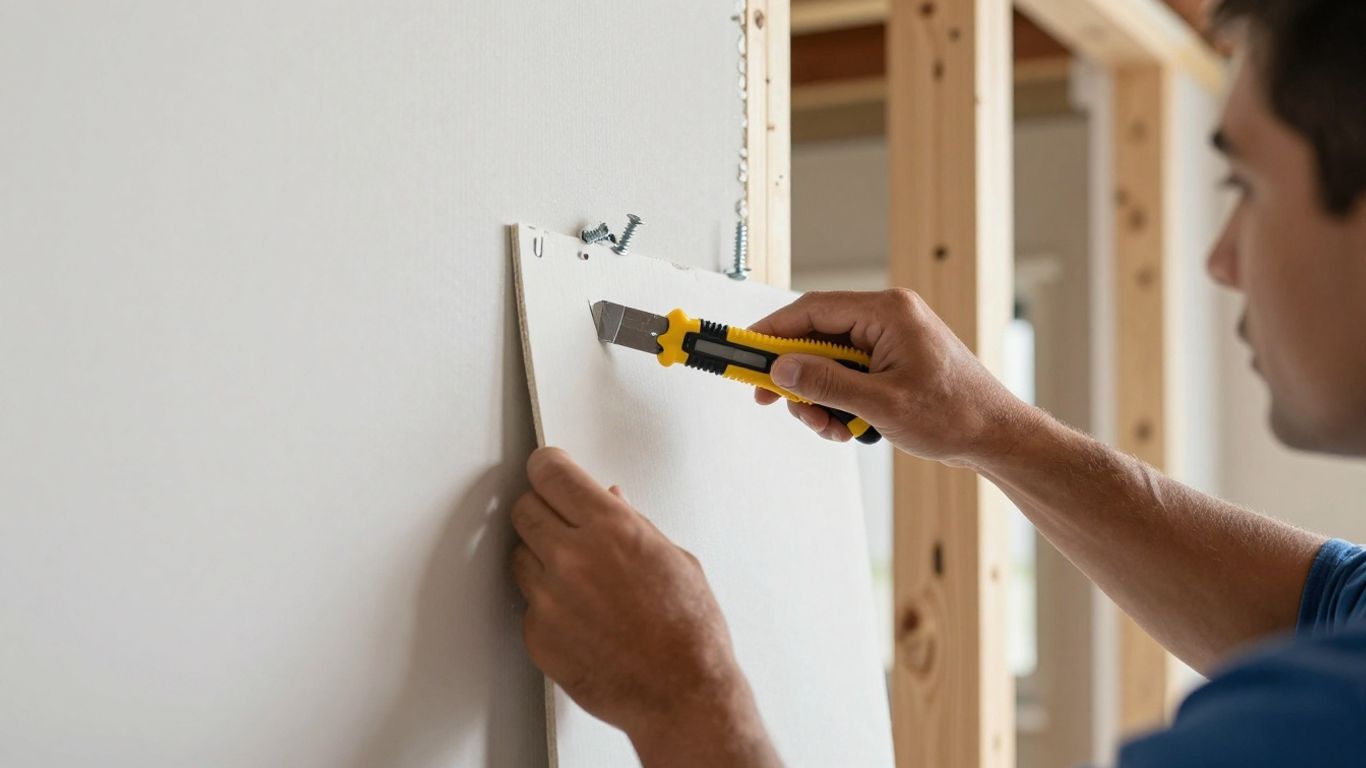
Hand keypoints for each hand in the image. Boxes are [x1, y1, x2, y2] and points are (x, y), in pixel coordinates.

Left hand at [510, 447, 779, 766]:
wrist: (682, 694)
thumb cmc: (690, 632)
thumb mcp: (674, 558)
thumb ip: (632, 522)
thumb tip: (608, 497)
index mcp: (612, 528)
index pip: (551, 472)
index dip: (547, 467)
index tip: (547, 469)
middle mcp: (573, 558)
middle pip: (524, 508)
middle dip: (542, 510)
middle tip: (561, 522)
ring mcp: (550, 599)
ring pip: (519, 555)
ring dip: (540, 558)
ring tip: (578, 578)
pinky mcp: (537, 635)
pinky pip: (528, 603)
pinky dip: (547, 604)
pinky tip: (581, 616)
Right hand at [751, 289, 1036, 466]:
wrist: (997, 437)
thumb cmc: (956, 414)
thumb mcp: (881, 404)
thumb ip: (826, 384)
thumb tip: (782, 369)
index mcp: (888, 312)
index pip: (812, 309)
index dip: (772, 332)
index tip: (745, 352)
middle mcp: (887, 318)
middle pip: (817, 337)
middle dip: (797, 376)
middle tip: (773, 401)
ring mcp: (890, 340)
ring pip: (829, 363)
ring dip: (820, 398)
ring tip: (831, 428)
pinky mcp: (892, 363)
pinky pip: (848, 376)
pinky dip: (840, 403)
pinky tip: (851, 429)